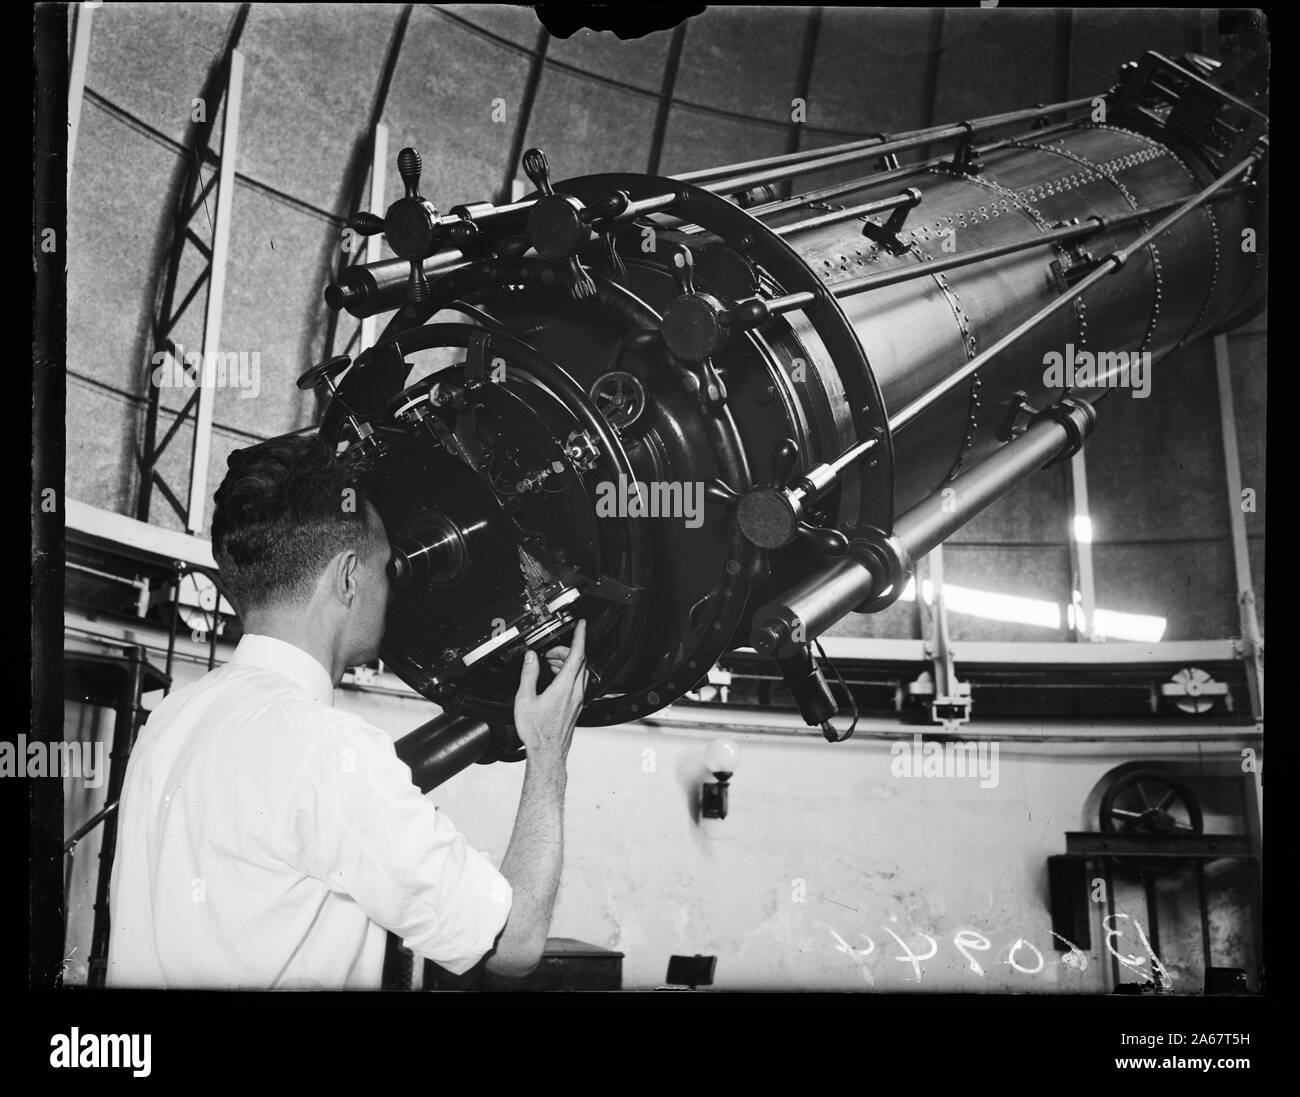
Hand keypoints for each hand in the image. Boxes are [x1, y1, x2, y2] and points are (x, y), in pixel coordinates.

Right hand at [513, 619, 586, 766]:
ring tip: (549, 664)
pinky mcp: (576, 707)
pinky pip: (578, 682)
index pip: (577, 654)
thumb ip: (528, 674)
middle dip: (566, 650)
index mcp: (564, 687)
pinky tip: (554, 679)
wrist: (547, 752)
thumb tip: (530, 657)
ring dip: (567, 662)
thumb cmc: (537, 731)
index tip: (581, 625)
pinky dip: (568, 673)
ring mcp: (578, 700)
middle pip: (579, 661)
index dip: (580, 636)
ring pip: (580, 672)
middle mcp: (575, 692)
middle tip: (550, 650)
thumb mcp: (524, 699)